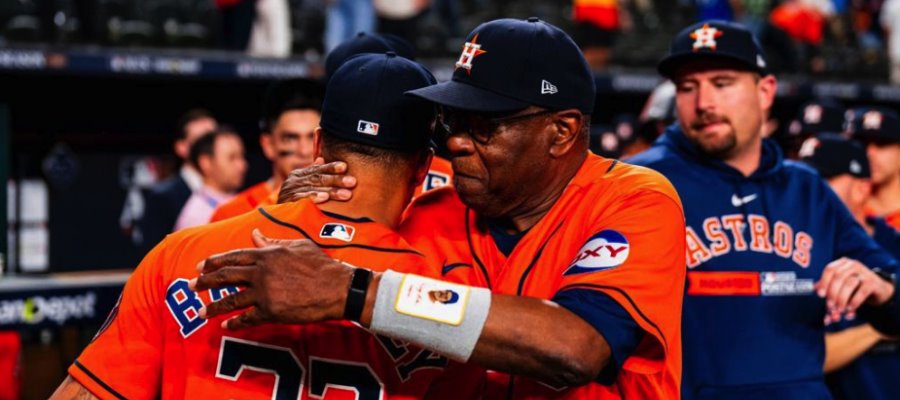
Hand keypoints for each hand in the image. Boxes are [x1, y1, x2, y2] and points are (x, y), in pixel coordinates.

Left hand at [189, 229, 353, 329]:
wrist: (337, 288)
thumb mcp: (297, 246)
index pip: (232, 257)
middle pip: (225, 277)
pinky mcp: (271, 312)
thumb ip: (272, 242)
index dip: (214, 262)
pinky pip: (247, 318)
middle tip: (190, 286)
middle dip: (204, 282)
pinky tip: (225, 326)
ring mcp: (264, 293)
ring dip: (213, 307)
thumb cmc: (320, 265)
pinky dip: (234, 323)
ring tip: (200, 312)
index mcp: (266, 255)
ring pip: (231, 300)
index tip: (200, 266)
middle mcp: (261, 272)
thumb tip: (255, 235)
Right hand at [277, 157, 356, 203]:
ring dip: (331, 191)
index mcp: (299, 174)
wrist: (275, 218)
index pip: (318, 169)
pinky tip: (324, 198)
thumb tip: (322, 158)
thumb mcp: (303, 186)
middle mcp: (293, 181)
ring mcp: (289, 191)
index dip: (331, 167)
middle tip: (352, 182)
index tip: (345, 167)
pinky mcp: (286, 203)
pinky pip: (301, 199)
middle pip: (318, 178)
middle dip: (336, 180)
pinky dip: (313, 198)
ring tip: (346, 194)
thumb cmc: (294, 201)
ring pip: (312, 188)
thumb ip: (313, 173)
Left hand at [816, 257, 895, 322]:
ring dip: (842, 299)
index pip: (830, 269)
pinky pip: (862, 292)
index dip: (824, 282)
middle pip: (839, 277)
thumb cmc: (854, 286)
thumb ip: (828, 287)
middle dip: (832, 293)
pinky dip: (854, 302)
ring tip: (839, 310)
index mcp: (842, 263)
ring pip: (849, 283)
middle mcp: (853, 265)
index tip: (820, 295)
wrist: (878, 289)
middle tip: (830, 306)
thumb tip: (814, 289)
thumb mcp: (841, 285)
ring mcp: (864, 272)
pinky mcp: (873, 282)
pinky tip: (850, 309)